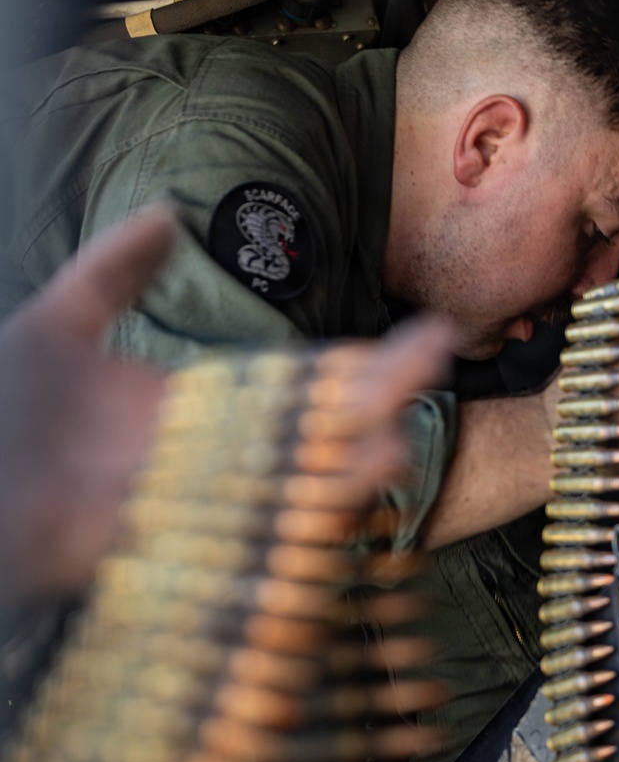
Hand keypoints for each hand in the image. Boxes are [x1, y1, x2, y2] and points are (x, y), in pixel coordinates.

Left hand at [0, 210, 455, 603]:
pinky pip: (255, 544)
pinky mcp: (177, 550)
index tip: (422, 335)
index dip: (360, 364)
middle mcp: (214, 459)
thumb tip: (168, 211)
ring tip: (401, 440)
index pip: (300, 385)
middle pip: (315, 431)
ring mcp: (201, 506)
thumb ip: (115, 270)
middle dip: (376, 400)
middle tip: (434, 362)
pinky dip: (304, 525)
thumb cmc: (4, 406)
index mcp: (201, 409)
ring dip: (351, 469)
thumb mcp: (59, 319)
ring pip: (298, 488)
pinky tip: (346, 498)